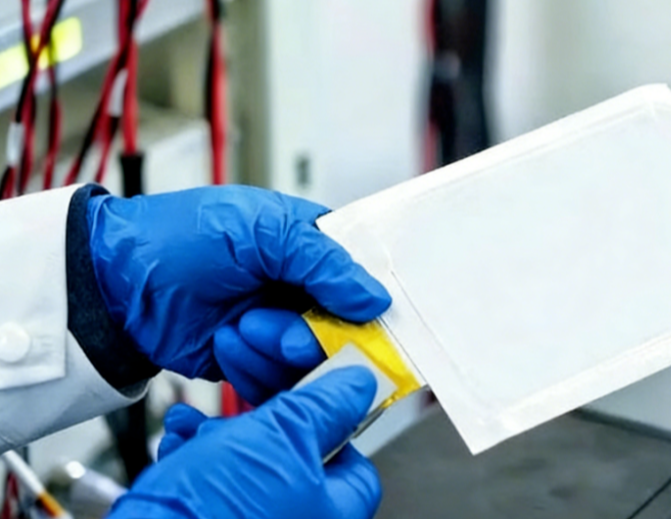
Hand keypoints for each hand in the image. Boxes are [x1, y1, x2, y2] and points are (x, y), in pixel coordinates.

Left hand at [87, 186, 389, 400]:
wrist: (118, 282)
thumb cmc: (182, 236)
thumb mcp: (264, 230)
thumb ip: (325, 262)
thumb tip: (375, 298)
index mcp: (312, 247)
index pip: (363, 280)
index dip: (367, 304)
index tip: (365, 322)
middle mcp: (301, 290)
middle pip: (345, 330)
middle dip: (316, 336)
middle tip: (289, 333)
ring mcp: (278, 327)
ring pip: (313, 360)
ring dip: (279, 350)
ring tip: (242, 328)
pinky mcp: (254, 362)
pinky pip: (279, 381)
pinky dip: (256, 369)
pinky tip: (227, 343)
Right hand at [108, 367, 381, 518]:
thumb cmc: (220, 511)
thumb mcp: (285, 436)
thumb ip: (327, 406)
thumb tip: (358, 385)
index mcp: (336, 508)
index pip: (350, 449)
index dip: (325, 413)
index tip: (302, 387)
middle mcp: (302, 517)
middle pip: (295, 448)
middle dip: (259, 417)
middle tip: (240, 403)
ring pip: (249, 459)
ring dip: (219, 432)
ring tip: (199, 428)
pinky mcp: (216, 516)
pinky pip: (215, 478)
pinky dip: (197, 454)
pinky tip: (181, 439)